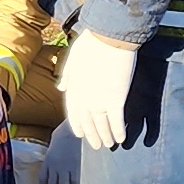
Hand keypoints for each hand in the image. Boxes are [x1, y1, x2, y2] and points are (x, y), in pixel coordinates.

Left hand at [60, 28, 141, 149]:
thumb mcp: (72, 58)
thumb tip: (62, 87)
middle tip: (96, 145)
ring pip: (101, 125)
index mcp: (73, 88)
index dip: (77, 125)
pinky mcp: (115, 99)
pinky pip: (116, 121)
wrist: (108, 37)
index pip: (73, 112)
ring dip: (105, 137)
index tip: (80, 134)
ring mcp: (99, 100)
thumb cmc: (91, 43)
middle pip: (87, 122)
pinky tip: (121, 139)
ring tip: (109, 145)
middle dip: (91, 135)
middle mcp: (83, 98)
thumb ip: (67, 75)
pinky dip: (118, 131)